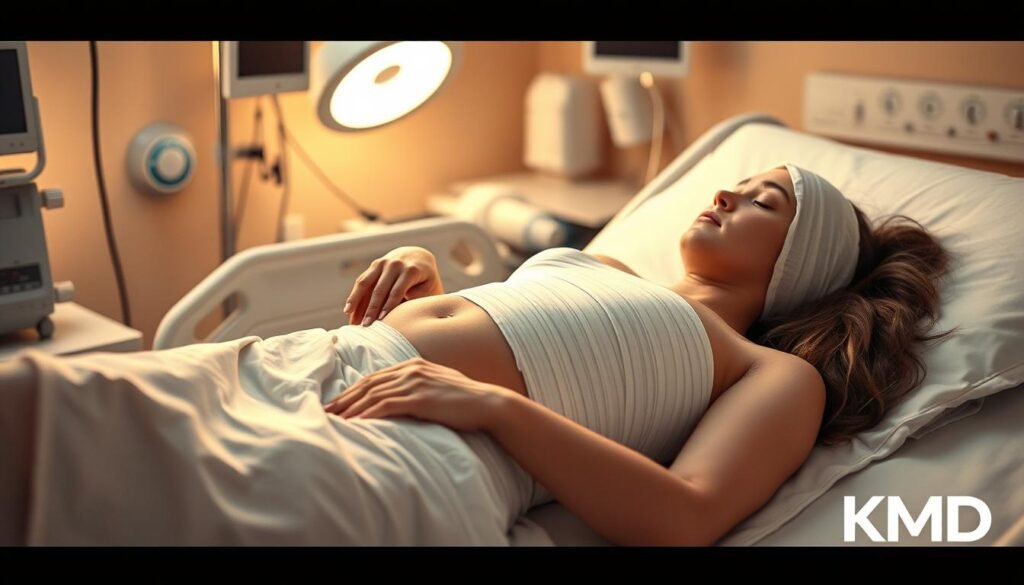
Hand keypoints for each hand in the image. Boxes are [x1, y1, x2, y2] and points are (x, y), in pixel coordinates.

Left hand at [323, 357, 513, 433]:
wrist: (488, 403)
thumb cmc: (466, 400)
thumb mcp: (439, 386)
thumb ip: (420, 386)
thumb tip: (406, 398)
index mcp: (414, 365)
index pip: (375, 377)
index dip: (354, 390)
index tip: (338, 402)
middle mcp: (411, 369)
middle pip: (368, 383)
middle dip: (345, 398)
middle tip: (325, 410)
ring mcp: (414, 382)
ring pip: (372, 394)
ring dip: (350, 408)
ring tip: (332, 419)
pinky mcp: (418, 398)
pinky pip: (384, 405)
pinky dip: (365, 414)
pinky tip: (354, 423)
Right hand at [343, 246, 443, 326]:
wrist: (417, 256)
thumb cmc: (426, 278)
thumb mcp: (430, 285)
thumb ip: (421, 295)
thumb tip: (408, 302)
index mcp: (410, 270)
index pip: (398, 291)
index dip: (389, 306)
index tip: (382, 320)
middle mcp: (394, 264)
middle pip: (380, 289)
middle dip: (371, 309)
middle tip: (365, 326)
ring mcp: (382, 264)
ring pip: (365, 284)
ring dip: (357, 302)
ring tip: (352, 321)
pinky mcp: (374, 266)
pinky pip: (362, 282)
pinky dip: (354, 297)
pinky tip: (348, 311)